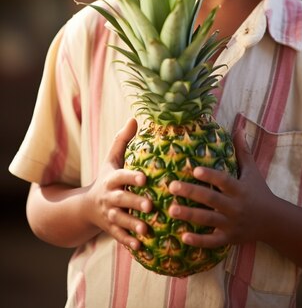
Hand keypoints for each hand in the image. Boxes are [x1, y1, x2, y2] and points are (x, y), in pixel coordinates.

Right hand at [86, 118, 151, 249]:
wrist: (86, 206)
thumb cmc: (107, 178)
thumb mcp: (111, 159)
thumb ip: (122, 140)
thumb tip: (134, 118)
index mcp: (112, 178)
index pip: (121, 176)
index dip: (132, 177)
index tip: (144, 178)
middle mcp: (110, 197)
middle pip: (122, 200)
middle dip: (135, 202)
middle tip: (151, 205)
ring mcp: (109, 214)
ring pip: (120, 220)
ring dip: (133, 225)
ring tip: (146, 229)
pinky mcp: (111, 229)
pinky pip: (119, 237)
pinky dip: (128, 242)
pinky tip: (141, 247)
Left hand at [167, 128, 272, 248]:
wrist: (273, 222)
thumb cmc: (259, 192)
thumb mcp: (252, 171)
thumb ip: (243, 150)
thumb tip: (240, 126)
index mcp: (239, 188)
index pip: (223, 180)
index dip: (210, 175)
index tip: (194, 170)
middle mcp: (235, 206)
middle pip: (211, 199)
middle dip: (191, 193)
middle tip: (171, 186)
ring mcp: (231, 224)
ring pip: (207, 220)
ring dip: (189, 215)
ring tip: (171, 210)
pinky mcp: (228, 238)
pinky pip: (212, 242)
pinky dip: (198, 241)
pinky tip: (182, 237)